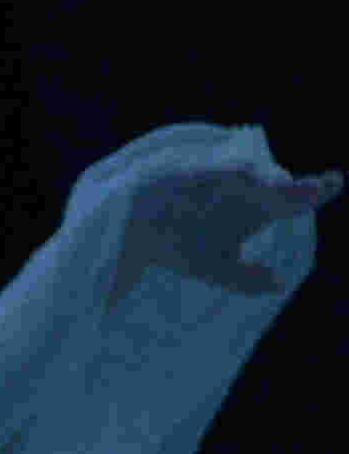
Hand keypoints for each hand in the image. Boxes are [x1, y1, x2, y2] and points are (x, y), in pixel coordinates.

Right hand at [118, 130, 331, 299]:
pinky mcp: (181, 176)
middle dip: (294, 189)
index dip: (315, 191)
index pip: (292, 200)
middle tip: (317, 189)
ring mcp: (211, 181)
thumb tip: (278, 282)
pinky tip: (242, 174)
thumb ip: (243, 279)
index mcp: (254, 210)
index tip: (333, 183)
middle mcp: (238, 192)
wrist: (126, 238)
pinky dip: (222, 172)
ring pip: (245, 174)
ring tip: (281, 186)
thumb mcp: (211, 267)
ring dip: (263, 178)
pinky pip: (205, 171)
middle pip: (274, 187)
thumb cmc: (174, 245)